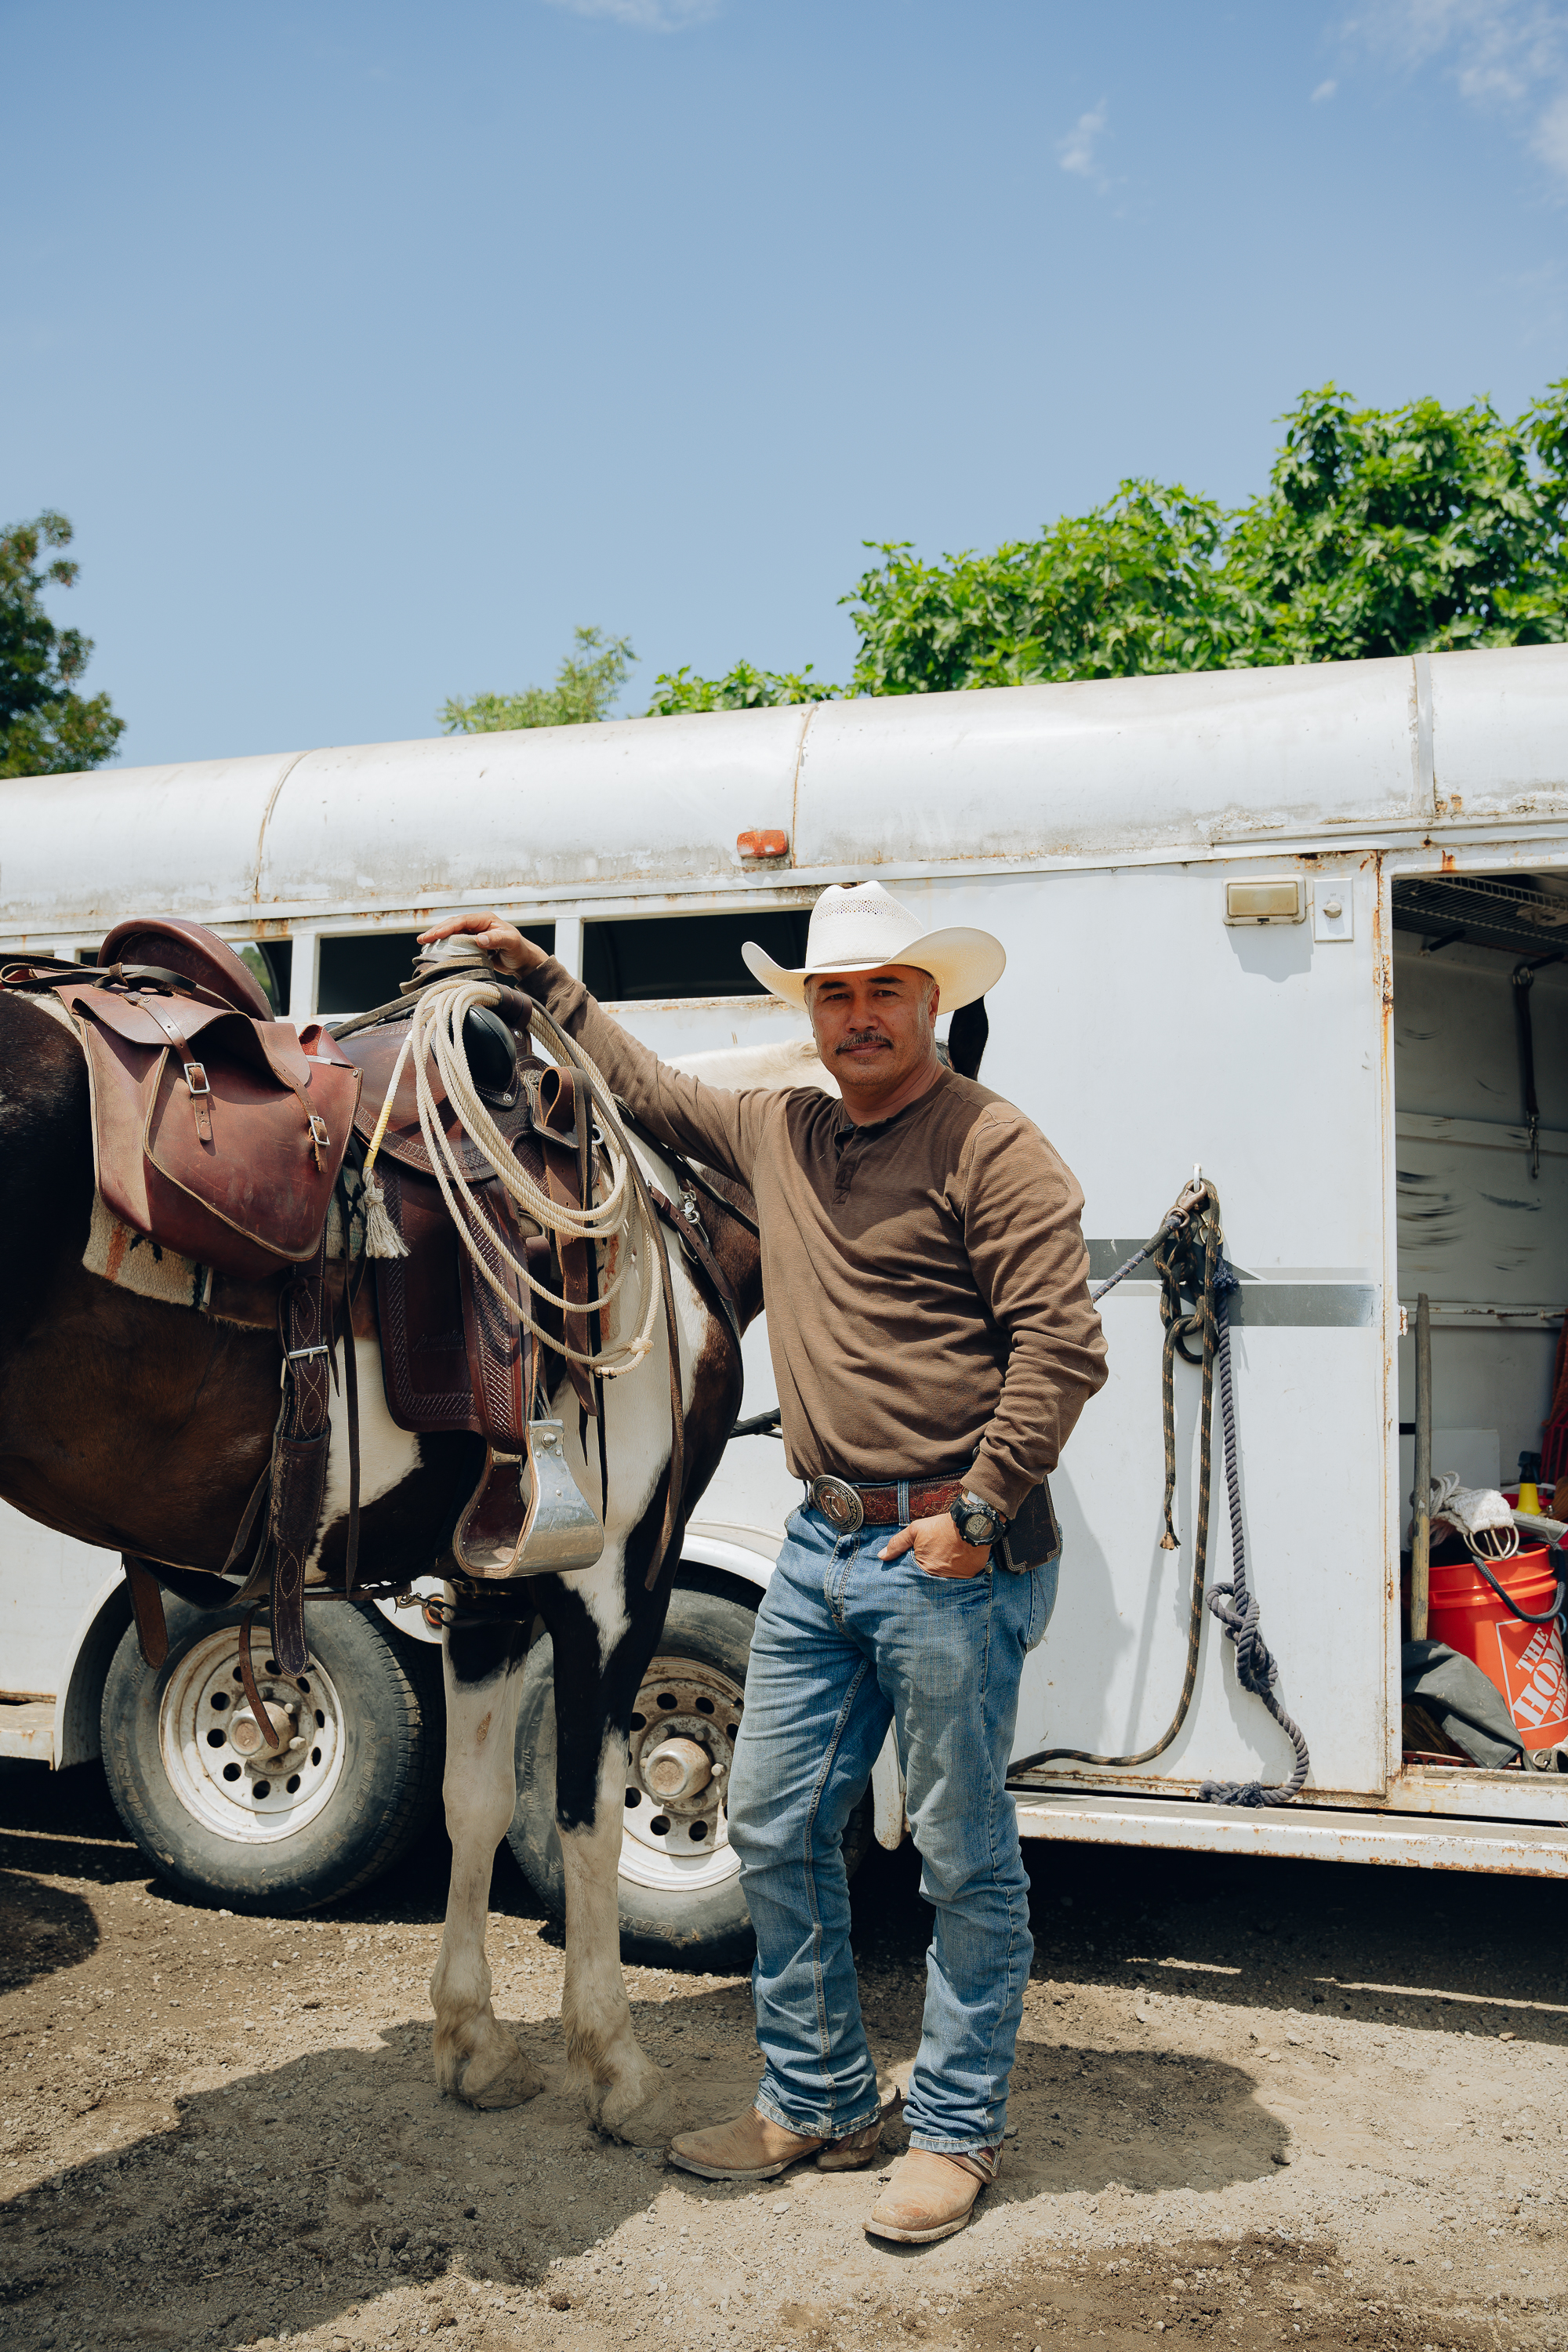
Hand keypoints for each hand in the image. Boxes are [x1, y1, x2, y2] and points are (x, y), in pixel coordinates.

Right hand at [416, 911, 547, 974]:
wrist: (522, 960)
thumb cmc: (519, 949)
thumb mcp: (510, 942)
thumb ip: (496, 940)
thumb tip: (480, 939)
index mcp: (485, 919)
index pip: (462, 921)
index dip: (447, 927)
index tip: (435, 935)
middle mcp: (477, 924)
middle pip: (453, 924)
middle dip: (437, 931)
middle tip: (422, 940)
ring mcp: (474, 933)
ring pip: (452, 933)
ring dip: (438, 938)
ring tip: (423, 944)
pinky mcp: (472, 943)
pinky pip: (455, 942)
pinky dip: (444, 945)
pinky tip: (434, 950)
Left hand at [879, 1511, 989, 1578]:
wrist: (970, 1522)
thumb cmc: (941, 1526)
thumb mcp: (915, 1530)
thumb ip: (897, 1544)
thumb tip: (881, 1556)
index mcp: (925, 1568)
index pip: (915, 1578)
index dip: (915, 1573)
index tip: (918, 1568)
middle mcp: (940, 1577)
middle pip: (931, 1581)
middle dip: (929, 1576)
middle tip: (933, 1565)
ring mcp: (957, 1578)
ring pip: (947, 1582)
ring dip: (945, 1575)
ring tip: (946, 1564)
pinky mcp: (971, 1575)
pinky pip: (962, 1579)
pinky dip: (959, 1573)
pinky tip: (958, 1563)